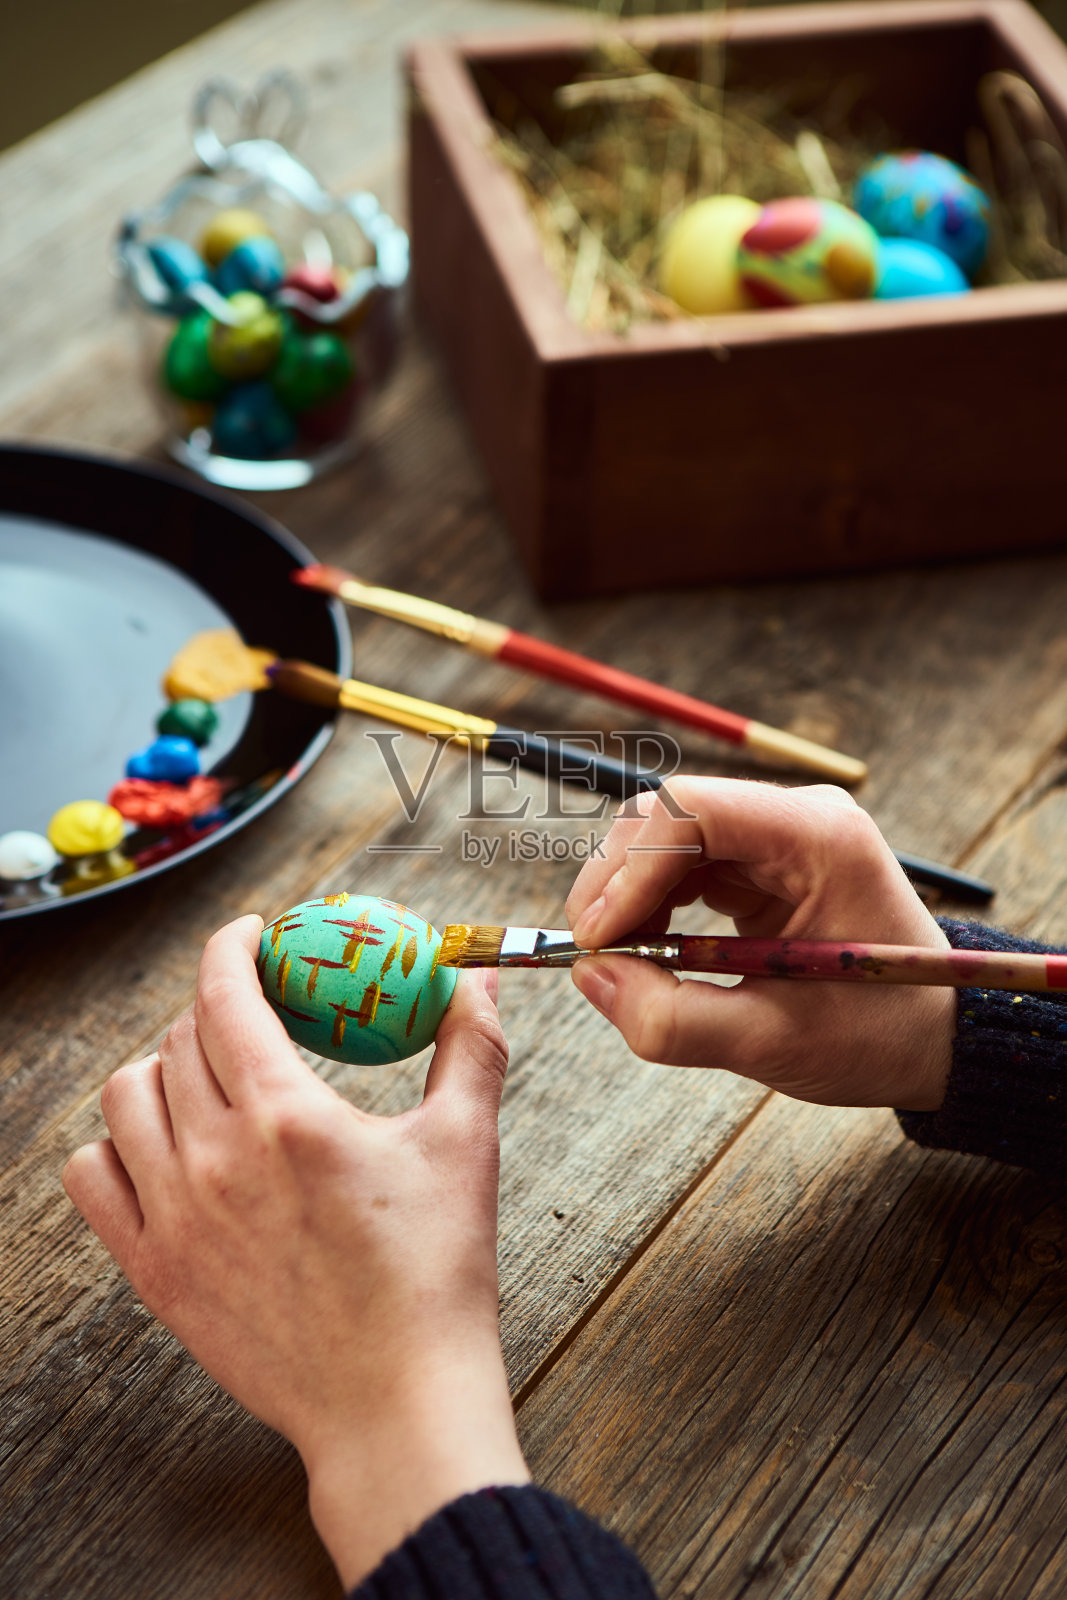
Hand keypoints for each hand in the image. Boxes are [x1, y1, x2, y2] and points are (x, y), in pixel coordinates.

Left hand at [63, 915, 527, 1588]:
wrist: (394, 1402)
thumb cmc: (436, 1277)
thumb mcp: (466, 1146)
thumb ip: (469, 1048)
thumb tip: (478, 985)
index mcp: (288, 1117)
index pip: (225, 995)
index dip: (231, 947)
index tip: (250, 936)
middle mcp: (215, 1158)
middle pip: (182, 1039)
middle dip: (215, 1008)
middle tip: (254, 1013)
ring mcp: (174, 1217)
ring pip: (126, 1098)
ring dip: (162, 1068)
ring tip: (206, 1078)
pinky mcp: (154, 1271)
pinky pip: (95, 1179)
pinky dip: (116, 1146)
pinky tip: (162, 1148)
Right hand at [566, 778, 953, 1110]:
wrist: (935, 1036)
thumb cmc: (877, 1035)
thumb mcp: (771, 1042)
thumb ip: (673, 1017)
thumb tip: (589, 977)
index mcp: (820, 838)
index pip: (695, 809)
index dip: (631, 867)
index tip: (598, 935)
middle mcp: (797, 817)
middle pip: (670, 814)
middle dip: (617, 880)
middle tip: (590, 952)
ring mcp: (777, 834)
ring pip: (666, 836)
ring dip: (626, 892)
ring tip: (613, 955)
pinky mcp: (762, 860)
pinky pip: (682, 863)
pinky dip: (649, 902)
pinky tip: (643, 946)